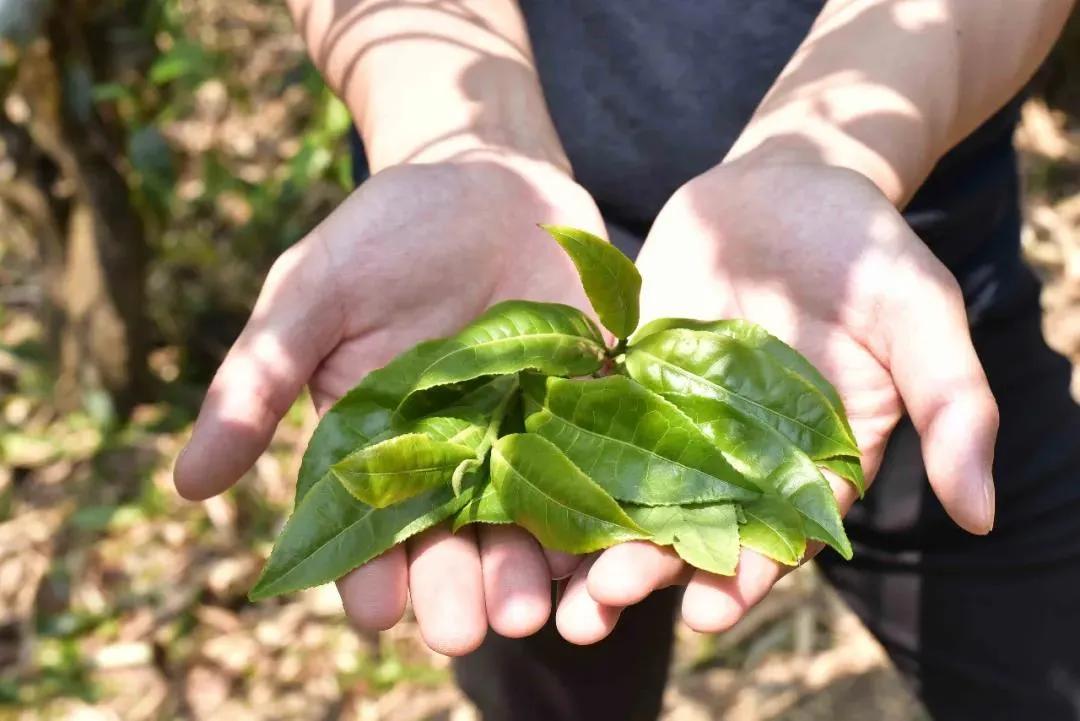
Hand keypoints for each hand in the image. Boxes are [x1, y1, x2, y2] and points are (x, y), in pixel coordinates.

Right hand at [174, 154, 601, 653]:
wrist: (487, 181)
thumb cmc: (385, 234)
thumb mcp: (312, 293)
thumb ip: (259, 381)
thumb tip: (186, 485)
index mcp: (374, 446)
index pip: (364, 529)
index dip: (367, 575)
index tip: (376, 612)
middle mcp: (451, 460)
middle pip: (451, 544)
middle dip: (457, 592)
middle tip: (466, 630)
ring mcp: (525, 441)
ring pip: (527, 528)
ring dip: (532, 574)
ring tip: (535, 610)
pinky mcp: (591, 414)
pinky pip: (600, 475)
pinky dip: (604, 516)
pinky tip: (611, 551)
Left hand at [553, 160, 998, 643]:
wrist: (790, 182)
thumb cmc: (867, 249)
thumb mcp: (921, 317)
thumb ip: (952, 407)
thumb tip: (980, 514)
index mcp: (812, 460)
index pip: (779, 536)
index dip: (746, 577)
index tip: (709, 610)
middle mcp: (738, 453)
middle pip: (691, 528)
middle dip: (648, 570)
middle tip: (602, 605)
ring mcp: (676, 416)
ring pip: (631, 488)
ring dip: (592, 536)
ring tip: (552, 584)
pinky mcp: (627, 374)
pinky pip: (590, 419)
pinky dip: (558, 454)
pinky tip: (517, 485)